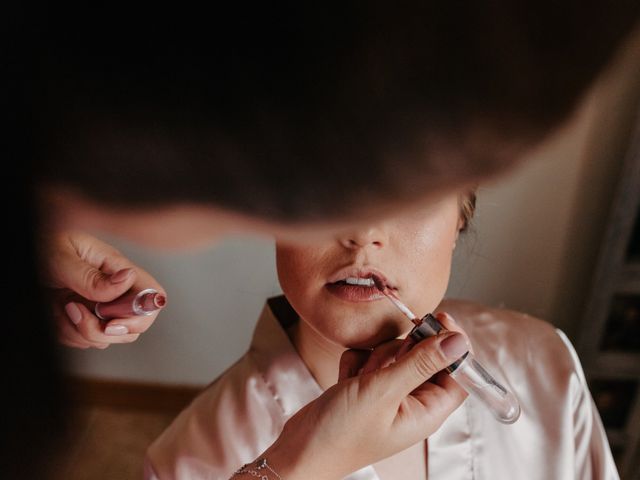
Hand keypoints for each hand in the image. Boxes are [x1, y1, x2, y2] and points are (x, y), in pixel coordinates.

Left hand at [44, 231, 165, 348]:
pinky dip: (66, 334)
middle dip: (106, 331)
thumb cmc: (41, 243)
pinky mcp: (82, 319)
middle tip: (77, 313)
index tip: (111, 322)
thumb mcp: (61, 256)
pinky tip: (55, 312)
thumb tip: (128, 280)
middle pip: (134, 325)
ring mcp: (98, 306)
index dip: (141, 314)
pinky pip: (84, 341)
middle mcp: (113, 289)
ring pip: (108, 338)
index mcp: (116, 268)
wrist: (18, 253)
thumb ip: (92, 276)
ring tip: (60, 306)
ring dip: (79, 331)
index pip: (152, 295)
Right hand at [260, 317, 469, 479]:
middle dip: (403, 351)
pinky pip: (369, 361)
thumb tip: (459, 341)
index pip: (459, 372)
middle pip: (425, 359)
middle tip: (383, 362)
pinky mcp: (365, 390)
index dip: (453, 345)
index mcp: (426, 411)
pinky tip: (346, 378)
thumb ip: (421, 362)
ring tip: (360, 376)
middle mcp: (411, 404)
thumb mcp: (383, 391)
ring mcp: (387, 397)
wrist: (298, 450)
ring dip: (376, 357)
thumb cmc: (341, 433)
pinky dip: (357, 363)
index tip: (438, 319)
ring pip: (395, 356)